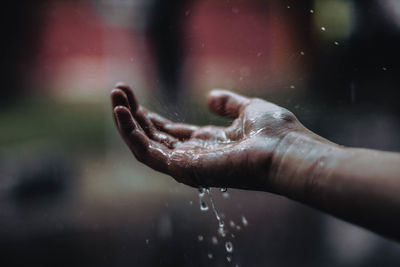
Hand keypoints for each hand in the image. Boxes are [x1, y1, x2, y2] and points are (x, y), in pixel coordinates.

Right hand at [110, 83, 321, 190]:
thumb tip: (210, 97)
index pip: (169, 132)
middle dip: (134, 115)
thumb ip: (228, 104)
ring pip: (144, 145)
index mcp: (206, 143)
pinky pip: (147, 153)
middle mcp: (193, 156)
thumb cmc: (274, 132)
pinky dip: (131, 133)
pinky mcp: (182, 168)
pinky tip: (122, 112)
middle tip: (118, 91)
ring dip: (126, 122)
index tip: (133, 97)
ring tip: (115, 97)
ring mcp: (186, 164)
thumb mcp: (248, 109)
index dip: (150, 116)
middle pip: (153, 137)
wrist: (286, 150)